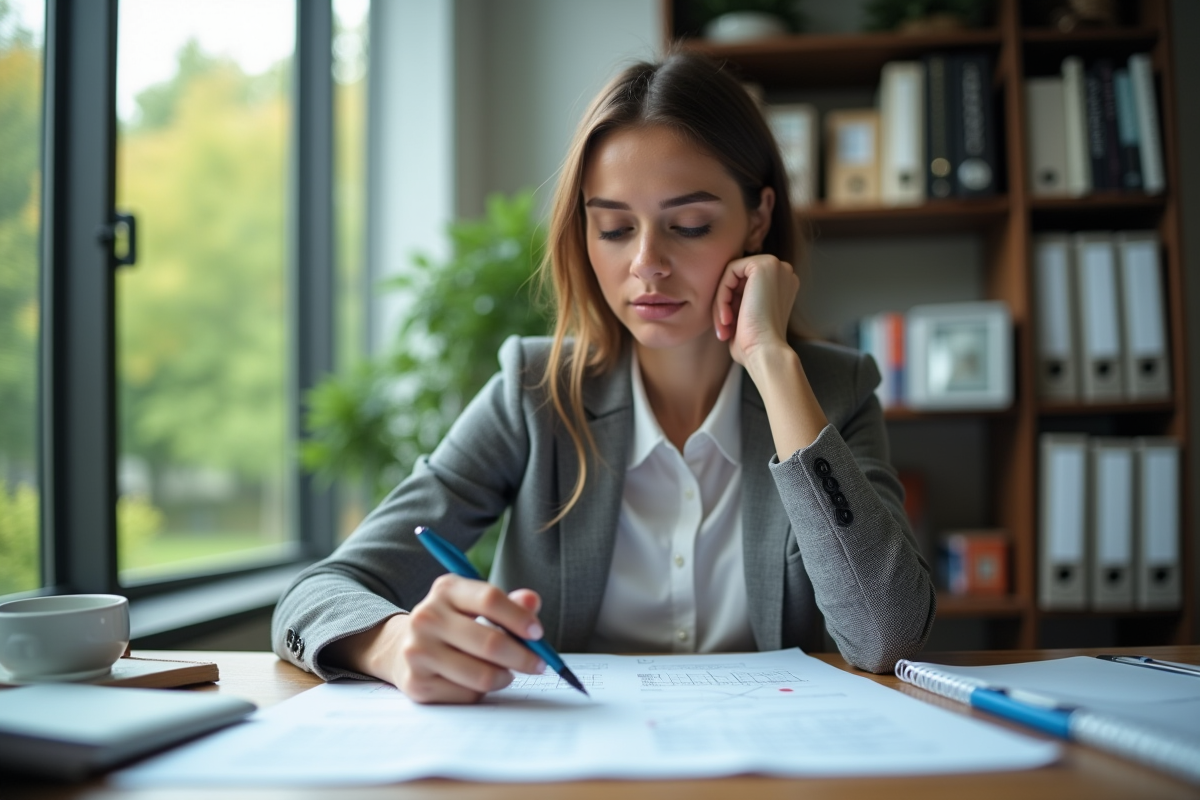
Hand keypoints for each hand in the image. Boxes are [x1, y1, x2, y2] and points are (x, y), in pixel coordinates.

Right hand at [326, 575, 545, 703]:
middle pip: (490, 642)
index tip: (538, 633)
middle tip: (540, 664)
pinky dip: (482, 692)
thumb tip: (532, 601)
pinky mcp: (417, 684)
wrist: (402, 647)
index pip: (490, 599)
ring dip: (505, 677)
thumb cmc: (454, 624)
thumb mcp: (476, 605)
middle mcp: (427, 617)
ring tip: (507, 673)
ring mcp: (418, 652)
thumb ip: (508, 603)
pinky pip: (467, 695)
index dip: (520, 618)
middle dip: (524, 657)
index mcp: (446, 590)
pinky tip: (478, 683)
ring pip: (481, 675)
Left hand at [712, 253, 798, 364]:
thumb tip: (723, 294)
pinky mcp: (763, 265)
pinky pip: (729, 271)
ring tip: (724, 326)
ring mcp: (775, 266)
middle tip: (723, 330)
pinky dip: (722, 295)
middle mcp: (782, 272)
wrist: (766, 353)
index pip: (744, 284)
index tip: (727, 330)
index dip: (731, 305)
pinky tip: (726, 317)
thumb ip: (740, 300)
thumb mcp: (747, 317)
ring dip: (721, 302)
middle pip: (737, 278)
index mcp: (782, 285)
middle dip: (724, 303)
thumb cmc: (754, 345)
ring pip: (731, 275)